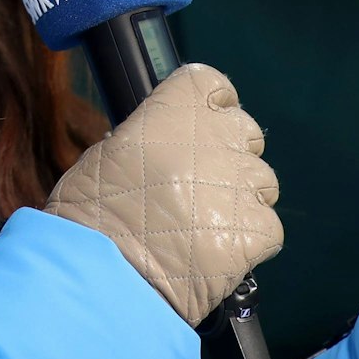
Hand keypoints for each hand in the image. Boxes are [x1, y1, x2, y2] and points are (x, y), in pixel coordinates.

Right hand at [45, 63, 283, 326]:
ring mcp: (241, 183)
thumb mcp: (109, 155)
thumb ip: (148, 139)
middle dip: (230, 153)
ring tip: (206, 225)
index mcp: (176, 108)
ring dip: (241, 198)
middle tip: (201, 183)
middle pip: (245, 131)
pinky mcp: (257, 230)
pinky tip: (216, 253)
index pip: (212, 85)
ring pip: (262, 182)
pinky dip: (247, 240)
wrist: (105, 273)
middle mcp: (217, 136)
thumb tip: (163, 146)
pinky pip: (267, 228)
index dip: (209, 106)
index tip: (198, 125)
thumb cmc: (91, 212)